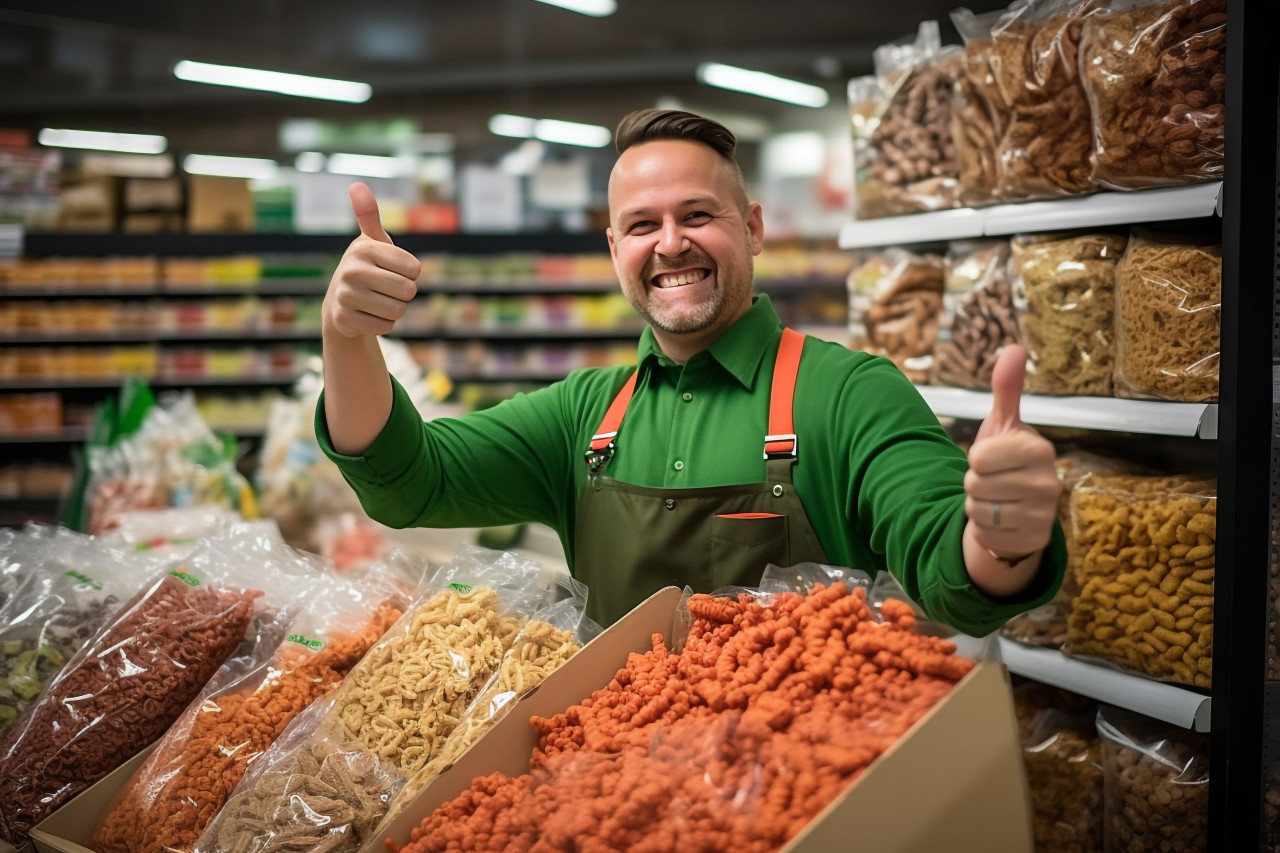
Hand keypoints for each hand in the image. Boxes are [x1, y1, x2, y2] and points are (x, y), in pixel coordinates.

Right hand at [322, 182, 421, 338]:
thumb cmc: (366, 268)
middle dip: (404, 294)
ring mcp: (346, 296)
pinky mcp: (345, 319)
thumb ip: (369, 215)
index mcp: (365, 248)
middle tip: (386, 288)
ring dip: (395, 310)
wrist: (339, 303)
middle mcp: (352, 270)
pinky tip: (368, 315)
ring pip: (398, 311)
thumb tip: (357, 185)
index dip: (412, 274)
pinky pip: (386, 327)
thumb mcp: (371, 242)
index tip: (395, 270)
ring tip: (378, 301)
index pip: (414, 269)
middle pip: (408, 291)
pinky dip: (383, 324)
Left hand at [963, 345, 1060, 559]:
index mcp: (1039, 450)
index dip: (976, 459)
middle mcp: (1048, 484)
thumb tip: (1014, 347)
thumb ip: (1006, 390)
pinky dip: (984, 532)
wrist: (1019, 508)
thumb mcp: (1003, 425)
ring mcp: (1044, 517)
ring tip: (997, 501)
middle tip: (994, 482)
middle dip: (974, 484)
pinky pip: (984, 537)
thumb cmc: (1006, 462)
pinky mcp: (1034, 543)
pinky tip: (1001, 523)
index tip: (992, 459)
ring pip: (977, 512)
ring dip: (977, 508)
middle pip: (974, 485)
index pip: (978, 457)